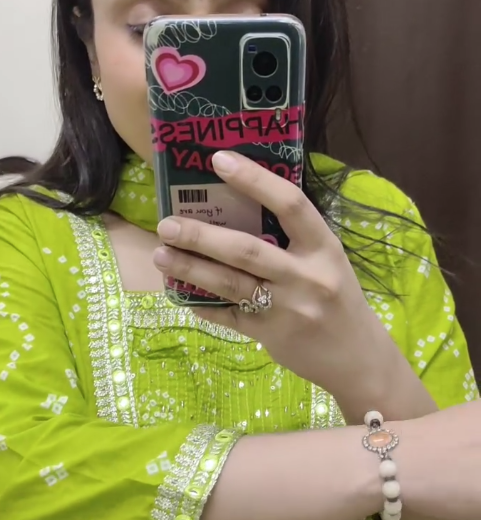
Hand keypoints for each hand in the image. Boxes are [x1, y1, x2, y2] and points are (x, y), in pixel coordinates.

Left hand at [153, 151, 425, 420]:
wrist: (358, 360)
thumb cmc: (338, 301)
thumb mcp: (329, 263)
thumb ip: (294, 240)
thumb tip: (238, 209)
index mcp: (324, 249)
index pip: (290, 204)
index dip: (254, 179)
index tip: (219, 160)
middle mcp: (306, 277)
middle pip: (246, 250)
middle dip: (201, 235)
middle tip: (167, 224)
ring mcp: (287, 309)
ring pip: (229, 283)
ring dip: (190, 267)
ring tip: (161, 255)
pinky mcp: (270, 335)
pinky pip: (227, 316)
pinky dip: (201, 304)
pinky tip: (180, 293)